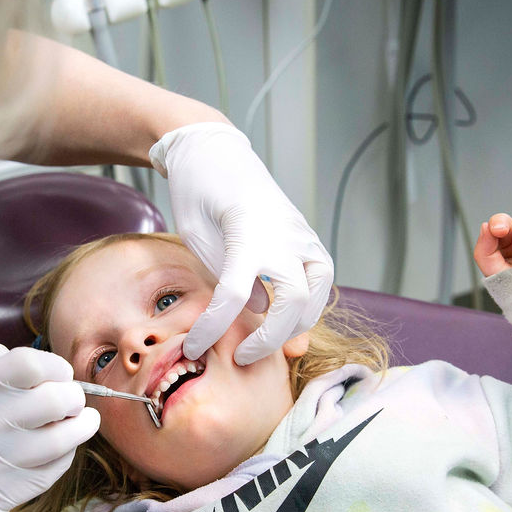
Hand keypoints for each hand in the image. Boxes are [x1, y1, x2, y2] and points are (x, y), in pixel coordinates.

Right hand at [0, 344, 99, 511]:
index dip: (54, 365)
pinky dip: (63, 458)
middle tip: (73, 397)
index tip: (58, 372)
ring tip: (83, 421)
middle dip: (73, 395)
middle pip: (52, 401)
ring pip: (60, 442)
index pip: (28, 365)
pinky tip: (61, 450)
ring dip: (80, 428)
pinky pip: (46, 475)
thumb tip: (31, 361)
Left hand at [150, 122, 332, 364]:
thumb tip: (254, 312)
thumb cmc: (197, 191)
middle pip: (292, 304)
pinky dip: (307, 306)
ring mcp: (301, 236)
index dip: (211, 329)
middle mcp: (283, 236)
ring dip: (295, 327)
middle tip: (240, 358)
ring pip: (317, 295)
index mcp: (246, 234)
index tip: (192, 347)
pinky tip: (286, 321)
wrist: (215, 152)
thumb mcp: (197, 235)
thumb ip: (224, 274)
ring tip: (267, 345)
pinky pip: (320, 281)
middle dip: (268, 339)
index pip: (232, 297)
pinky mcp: (308, 238)